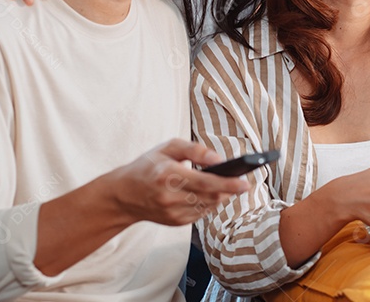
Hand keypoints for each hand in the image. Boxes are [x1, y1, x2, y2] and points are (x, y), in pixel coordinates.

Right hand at [105, 139, 249, 226]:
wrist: (124, 195)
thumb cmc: (148, 166)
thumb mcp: (166, 148)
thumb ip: (194, 149)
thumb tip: (218, 158)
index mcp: (167, 175)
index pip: (204, 182)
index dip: (227, 183)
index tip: (245, 183)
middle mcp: (169, 197)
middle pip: (210, 196)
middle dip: (229, 190)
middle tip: (242, 183)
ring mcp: (172, 213)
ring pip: (208, 206)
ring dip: (221, 196)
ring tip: (228, 186)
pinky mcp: (175, 222)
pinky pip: (200, 213)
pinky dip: (209, 203)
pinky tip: (211, 194)